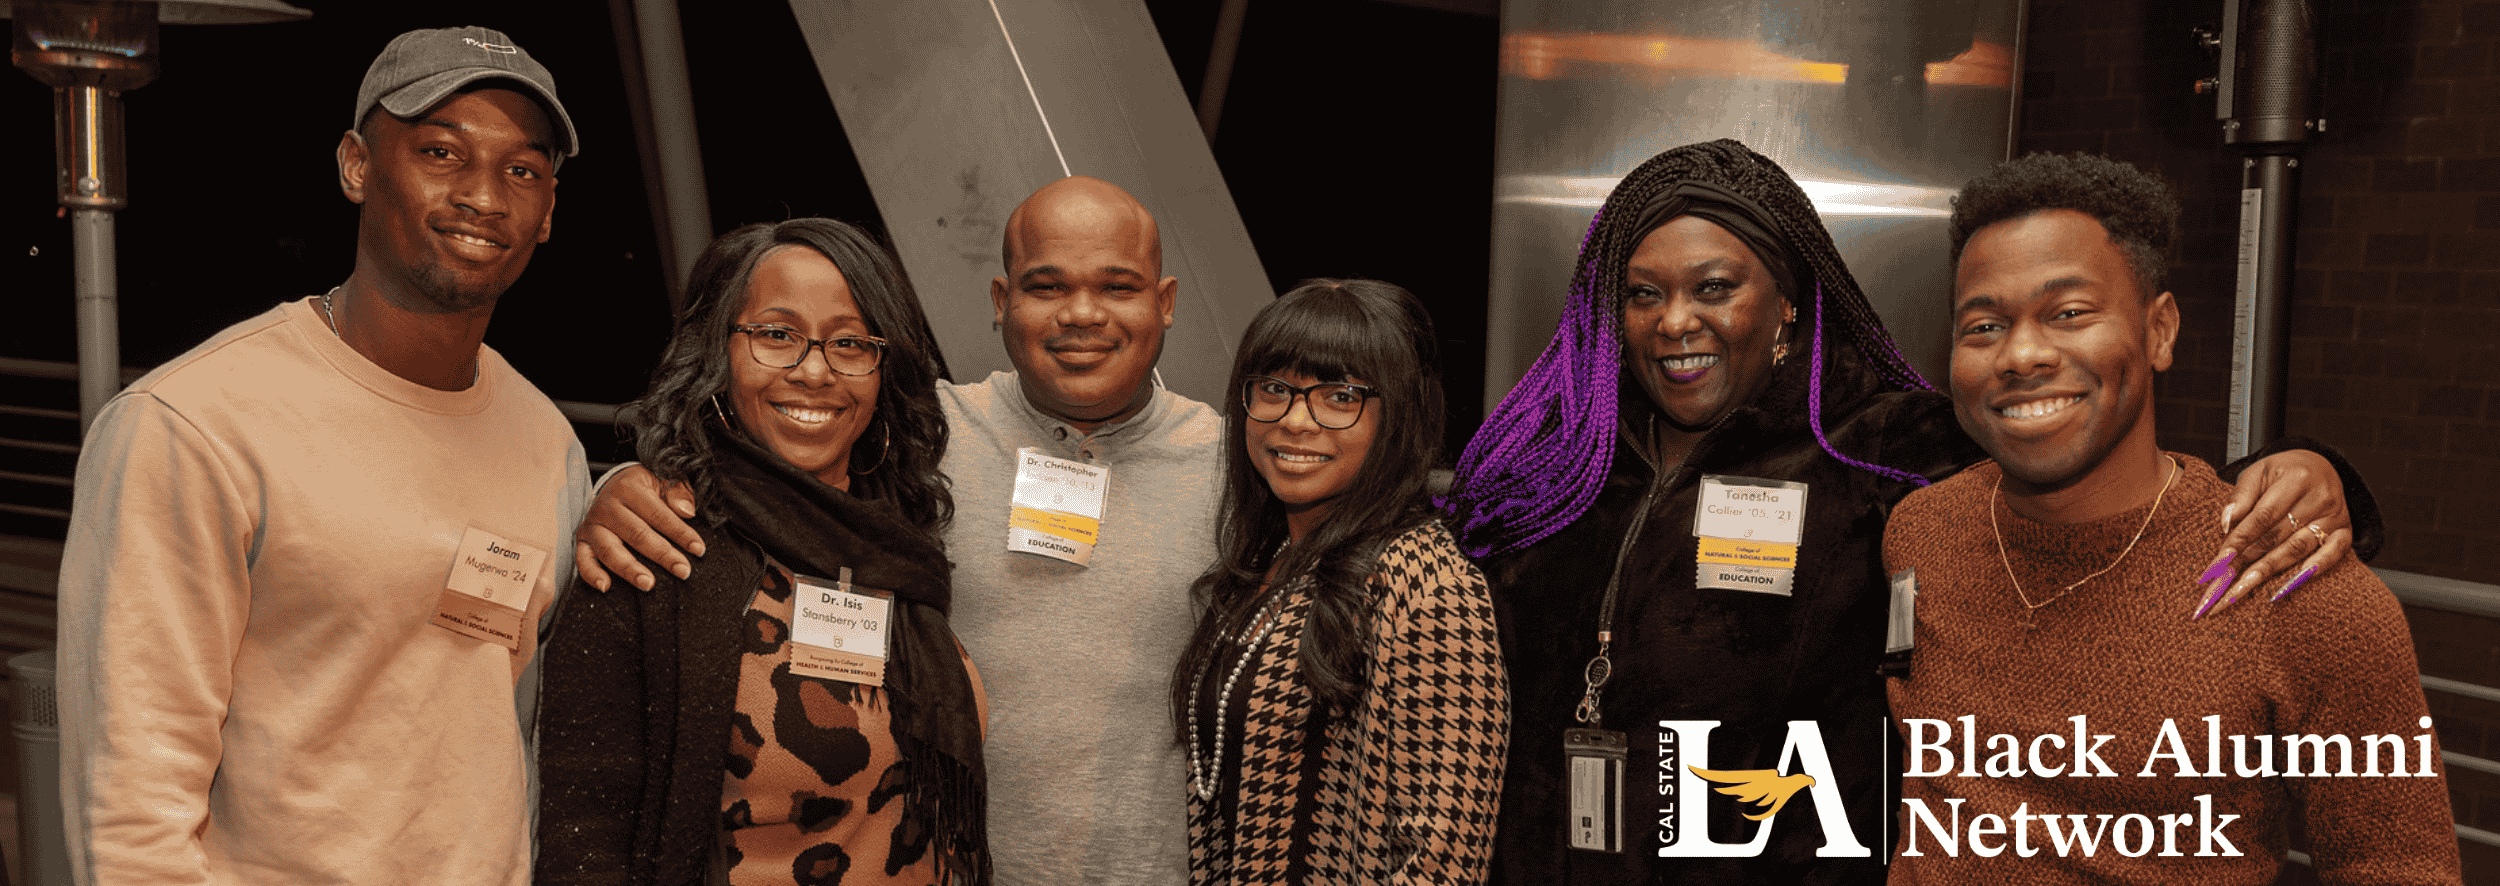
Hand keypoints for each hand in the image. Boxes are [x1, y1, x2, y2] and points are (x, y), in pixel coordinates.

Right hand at [571, 465, 703, 591]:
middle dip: (662, 555)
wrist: (615, 483)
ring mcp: (593, 524)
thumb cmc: (646, 487)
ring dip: (630, 569)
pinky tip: (605, 587)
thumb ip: (678, 491)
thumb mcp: (664, 479)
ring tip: (648, 584)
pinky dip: (591, 574)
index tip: (699, 549)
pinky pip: (583, 559)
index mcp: (629, 488)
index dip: (680, 533)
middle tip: (683, 571)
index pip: (659, 514)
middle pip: (637, 534)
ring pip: (610, 550)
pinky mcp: (583, 539)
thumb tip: (688, 511)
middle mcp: (607, 506)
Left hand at [2195, 449, 2348, 617]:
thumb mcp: (2259, 471)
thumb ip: (2241, 495)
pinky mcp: (2345, 531)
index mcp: (2297, 478)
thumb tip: (2226, 523)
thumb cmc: (2284, 471)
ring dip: (2270, 569)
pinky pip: (2331, 555)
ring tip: (2245, 586)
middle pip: (2279, 535)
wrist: (2320, 466)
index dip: (2241, 538)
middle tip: (2226, 578)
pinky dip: (2310, 572)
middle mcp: (2321, 497)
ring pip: (2299, 548)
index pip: (2263, 515)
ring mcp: (2336, 516)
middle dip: (2250, 558)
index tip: (2220, 559)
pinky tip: (2287, 586)